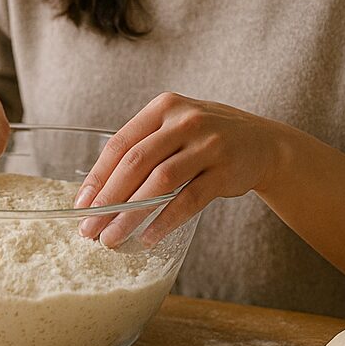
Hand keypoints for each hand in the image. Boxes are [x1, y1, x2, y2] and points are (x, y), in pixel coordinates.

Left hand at [73, 92, 289, 248]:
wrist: (263, 143)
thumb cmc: (206, 139)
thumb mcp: (175, 127)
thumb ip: (143, 148)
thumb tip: (97, 193)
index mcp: (163, 107)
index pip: (120, 144)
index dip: (98, 177)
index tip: (81, 206)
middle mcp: (184, 121)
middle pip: (136, 163)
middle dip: (108, 200)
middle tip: (89, 228)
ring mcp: (208, 144)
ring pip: (159, 182)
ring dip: (131, 214)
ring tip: (112, 238)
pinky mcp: (225, 170)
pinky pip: (189, 199)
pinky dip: (165, 220)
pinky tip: (148, 237)